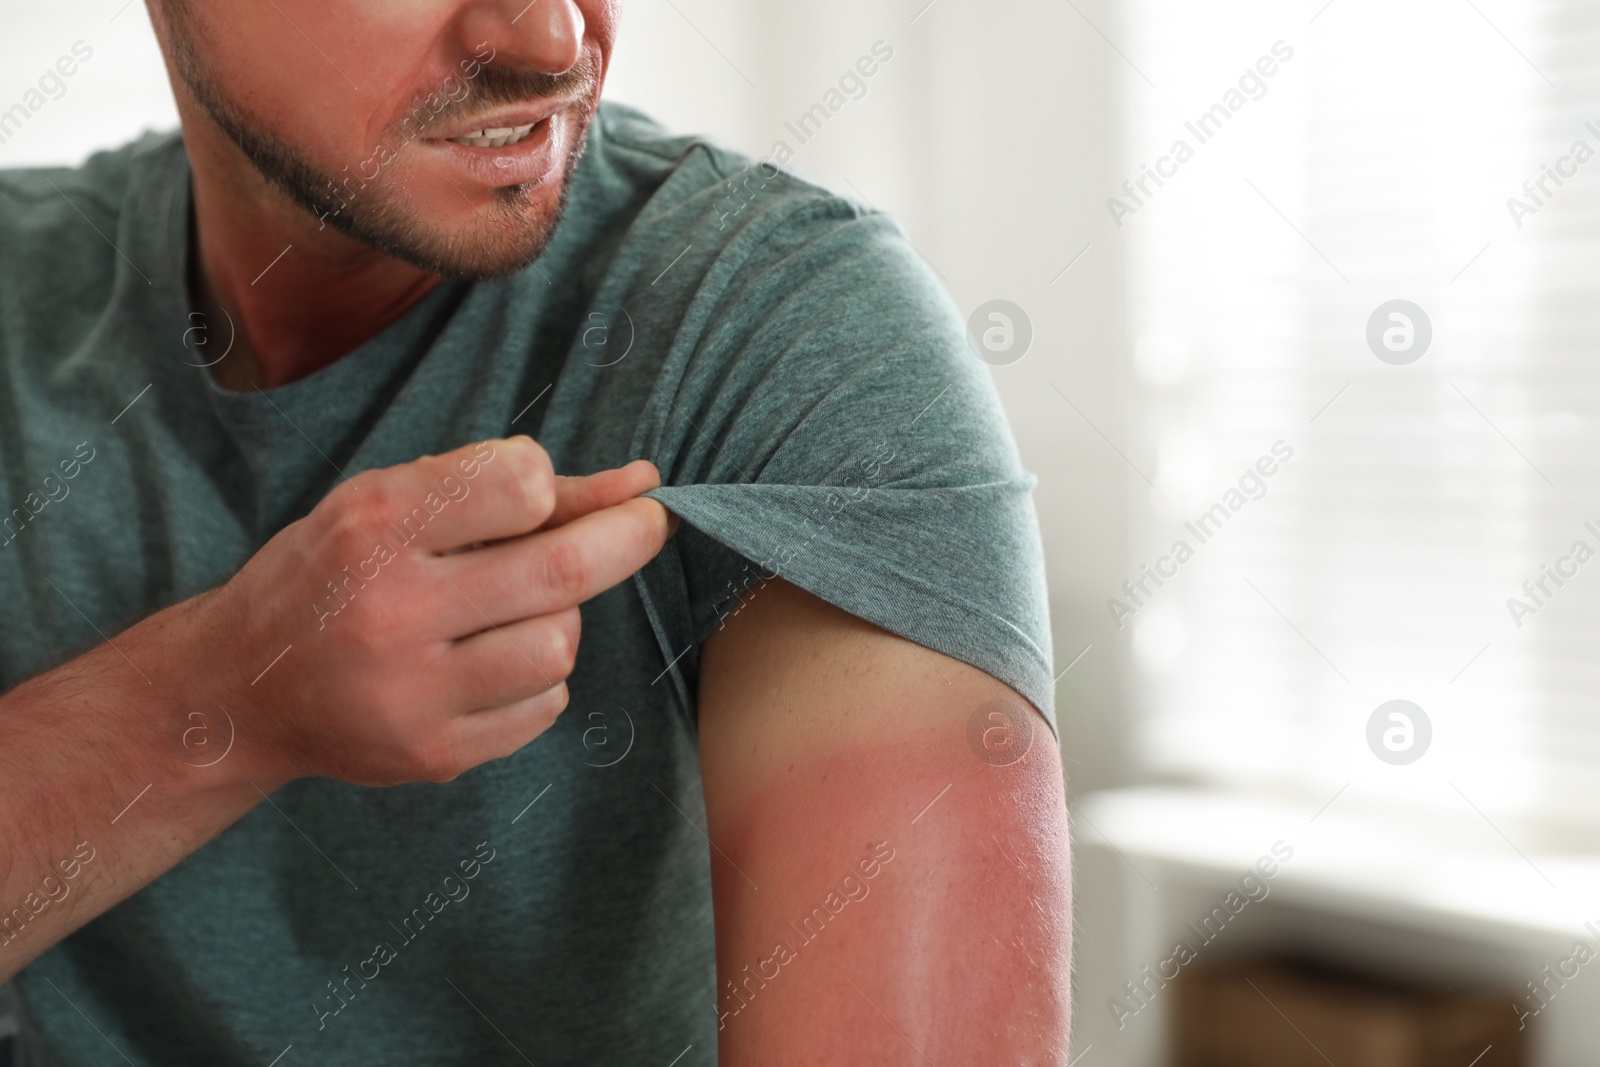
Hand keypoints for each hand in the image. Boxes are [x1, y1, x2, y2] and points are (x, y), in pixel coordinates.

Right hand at [193, 437, 669, 787]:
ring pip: (560, 645)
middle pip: (562, 570)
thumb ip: (511, 487)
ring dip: (563, 618)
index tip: (545, 487)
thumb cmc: (331, 575)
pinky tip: (490, 664)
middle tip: (650, 522)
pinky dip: (537, 678)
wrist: (239, 691)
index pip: (516, 486)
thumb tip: (642, 481)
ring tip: (516, 610)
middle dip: (630, 537)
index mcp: (373, 528)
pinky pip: (543, 707)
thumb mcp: (392, 504)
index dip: (548, 480)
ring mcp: (411, 694)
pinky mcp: (433, 754)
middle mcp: (390, 611)